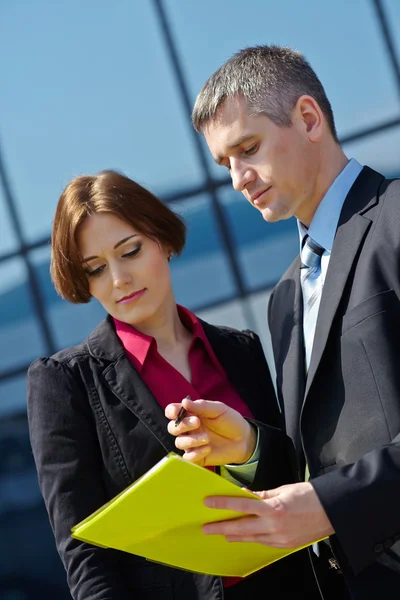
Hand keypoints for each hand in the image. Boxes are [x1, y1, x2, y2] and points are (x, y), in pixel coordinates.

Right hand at [165, 397, 256, 466]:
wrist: (244, 439)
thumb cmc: (230, 421)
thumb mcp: (218, 409)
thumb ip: (201, 406)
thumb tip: (184, 402)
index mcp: (191, 414)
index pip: (172, 412)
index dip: (171, 411)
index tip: (177, 412)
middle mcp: (188, 429)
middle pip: (173, 428)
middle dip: (182, 425)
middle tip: (197, 422)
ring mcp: (192, 443)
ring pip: (179, 443)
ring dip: (191, 440)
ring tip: (207, 438)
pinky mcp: (197, 456)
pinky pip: (188, 457)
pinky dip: (196, 453)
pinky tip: (208, 448)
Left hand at [202, 482, 333, 547]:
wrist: (333, 511)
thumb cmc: (310, 495)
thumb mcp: (284, 490)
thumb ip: (262, 495)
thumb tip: (245, 495)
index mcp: (274, 508)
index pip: (241, 505)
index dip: (223, 504)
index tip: (209, 502)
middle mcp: (275, 525)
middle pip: (241, 527)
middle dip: (221, 527)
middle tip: (206, 528)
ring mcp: (280, 538)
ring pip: (251, 538)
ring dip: (234, 535)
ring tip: (221, 533)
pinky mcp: (286, 545)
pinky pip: (263, 542)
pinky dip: (251, 539)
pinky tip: (243, 536)